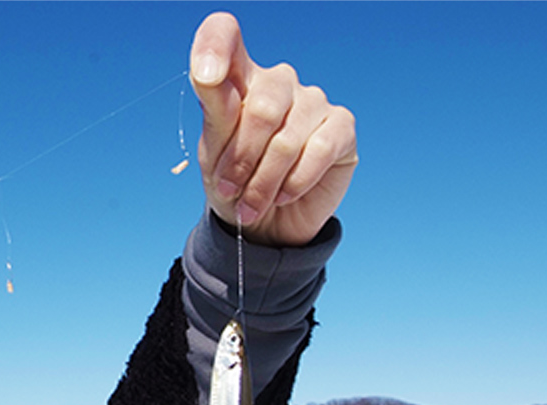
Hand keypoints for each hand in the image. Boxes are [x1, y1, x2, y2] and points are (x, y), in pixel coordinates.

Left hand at [190, 12, 356, 246]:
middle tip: (230, 190)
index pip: (224, 35)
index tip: (204, 76)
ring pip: (286, 139)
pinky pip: (319, 150)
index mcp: (239, 79)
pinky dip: (295, 182)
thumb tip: (208, 76)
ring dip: (263, 182)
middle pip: (260, 108)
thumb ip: (214, 113)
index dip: (214, 46)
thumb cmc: (236, 184)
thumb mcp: (213, 154)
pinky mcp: (341, 126)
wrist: (264, 226)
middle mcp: (278, 82)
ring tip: (251, 206)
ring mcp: (313, 101)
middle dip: (241, 160)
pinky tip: (284, 195)